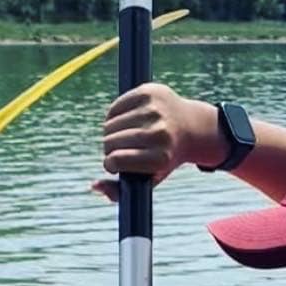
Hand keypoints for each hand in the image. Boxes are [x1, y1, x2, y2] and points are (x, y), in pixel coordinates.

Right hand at [94, 83, 219, 201]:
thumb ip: (118, 192)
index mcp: (159, 158)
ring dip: (111, 133)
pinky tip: (125, 121)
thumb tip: (94, 185)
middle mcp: (158, 133)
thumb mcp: (146, 180)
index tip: (115, 164)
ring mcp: (154, 111)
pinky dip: (113, 116)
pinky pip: (114, 107)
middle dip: (109, 149)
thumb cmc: (164, 158)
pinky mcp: (148, 93)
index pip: (115, 160)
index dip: (110, 164)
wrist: (192, 128)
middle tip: (120, 150)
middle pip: (109, 142)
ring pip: (109, 124)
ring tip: (123, 136)